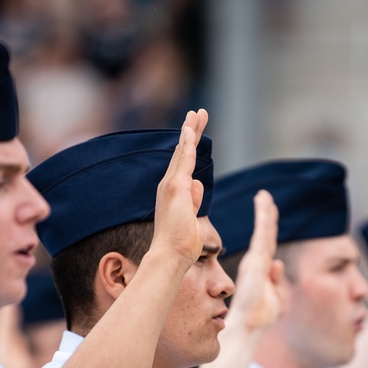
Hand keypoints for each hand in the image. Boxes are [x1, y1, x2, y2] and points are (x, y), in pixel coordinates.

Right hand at [151, 109, 208, 266]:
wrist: (172, 254)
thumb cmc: (182, 242)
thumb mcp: (193, 216)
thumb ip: (194, 199)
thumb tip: (198, 183)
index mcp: (174, 191)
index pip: (183, 162)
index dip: (190, 144)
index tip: (195, 129)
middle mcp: (169, 184)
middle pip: (182, 151)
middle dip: (190, 130)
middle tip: (198, 112)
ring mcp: (171, 184)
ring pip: (182, 151)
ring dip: (190, 130)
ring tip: (197, 113)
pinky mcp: (176, 187)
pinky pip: (183, 159)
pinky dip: (187, 143)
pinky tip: (190, 128)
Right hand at [228, 190, 282, 332]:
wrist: (248, 325)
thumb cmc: (259, 315)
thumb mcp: (274, 297)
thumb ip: (276, 281)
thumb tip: (278, 264)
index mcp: (259, 270)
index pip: (266, 245)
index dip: (268, 228)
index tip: (268, 211)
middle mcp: (255, 262)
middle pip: (264, 235)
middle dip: (265, 215)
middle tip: (264, 197)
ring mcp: (255, 261)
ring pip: (263, 233)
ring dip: (264, 213)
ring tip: (264, 196)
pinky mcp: (255, 262)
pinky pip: (262, 237)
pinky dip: (263, 221)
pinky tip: (264, 208)